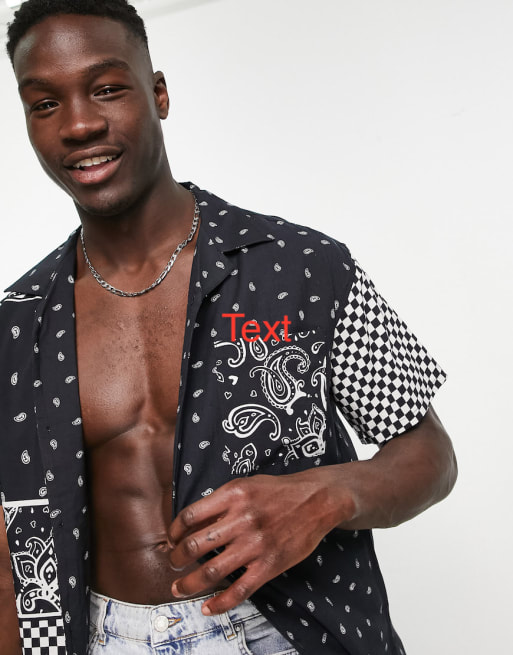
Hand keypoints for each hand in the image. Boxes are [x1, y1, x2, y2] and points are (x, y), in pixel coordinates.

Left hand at [167, 470, 352, 615]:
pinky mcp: (269, 565)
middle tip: (174, 563)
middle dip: (177, 558)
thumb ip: (221, 502)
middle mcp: (242, 519)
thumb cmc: (279, 491)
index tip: (172, 538)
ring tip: (179, 587)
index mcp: (233, 495)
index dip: (175, 530)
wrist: (317, 500)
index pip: (190, 516)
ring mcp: (255, 544)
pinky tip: (208, 606)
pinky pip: (238, 590)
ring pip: (211, 571)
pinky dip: (219, 603)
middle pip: (195, 544)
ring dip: (189, 584)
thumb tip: (194, 523)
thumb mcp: (247, 485)